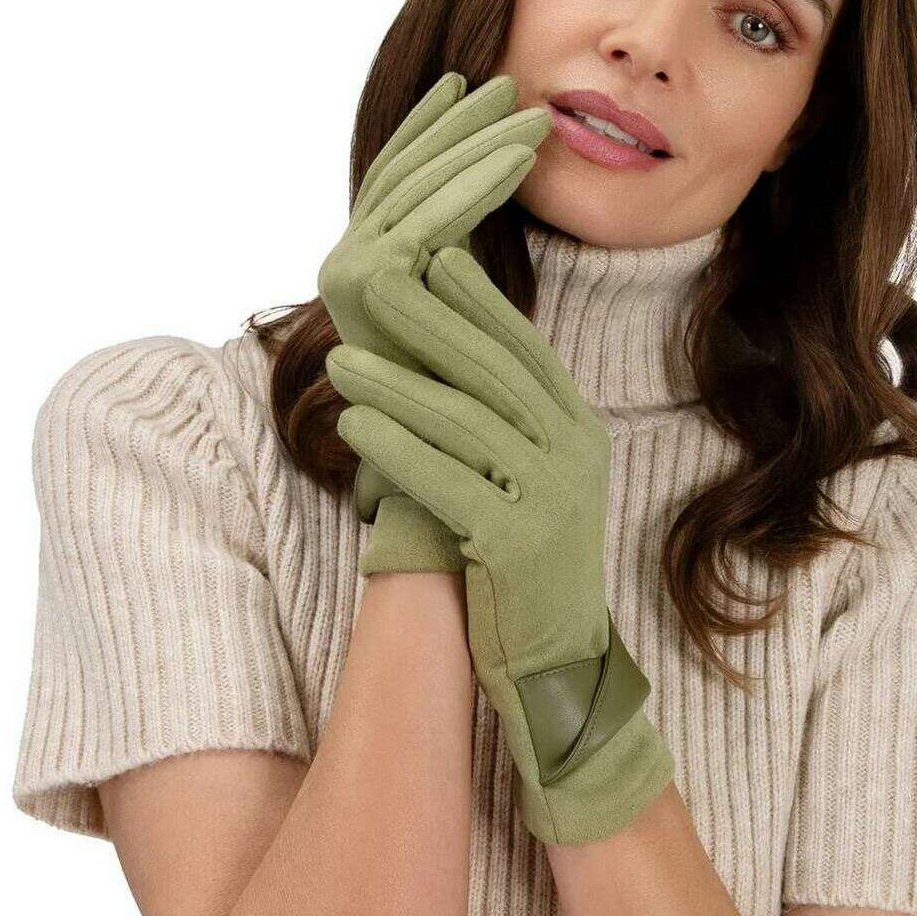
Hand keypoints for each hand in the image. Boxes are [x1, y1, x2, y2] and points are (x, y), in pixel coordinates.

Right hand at [317, 71, 551, 575]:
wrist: (445, 490)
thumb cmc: (472, 418)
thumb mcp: (472, 323)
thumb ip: (466, 273)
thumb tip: (492, 218)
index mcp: (363, 272)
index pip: (398, 181)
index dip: (436, 131)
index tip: (477, 87)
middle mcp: (343, 267)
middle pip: (406, 173)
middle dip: (461, 126)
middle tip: (513, 85)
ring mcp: (346, 274)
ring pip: (421, 187)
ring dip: (480, 146)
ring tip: (535, 117)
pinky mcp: (365, 285)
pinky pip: (430, 216)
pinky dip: (477, 184)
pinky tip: (521, 158)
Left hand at [323, 247, 671, 845]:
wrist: (554, 659)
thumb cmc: (520, 560)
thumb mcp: (524, 478)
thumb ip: (497, 416)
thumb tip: (436, 346)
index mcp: (578, 431)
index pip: (523, 349)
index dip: (475, 301)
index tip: (428, 256)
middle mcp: (573, 457)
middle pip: (491, 373)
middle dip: (427, 324)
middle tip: (371, 284)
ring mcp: (550, 501)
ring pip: (463, 423)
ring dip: (396, 385)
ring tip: (338, 360)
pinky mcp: (516, 544)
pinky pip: (447, 481)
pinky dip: (397, 448)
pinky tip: (355, 424)